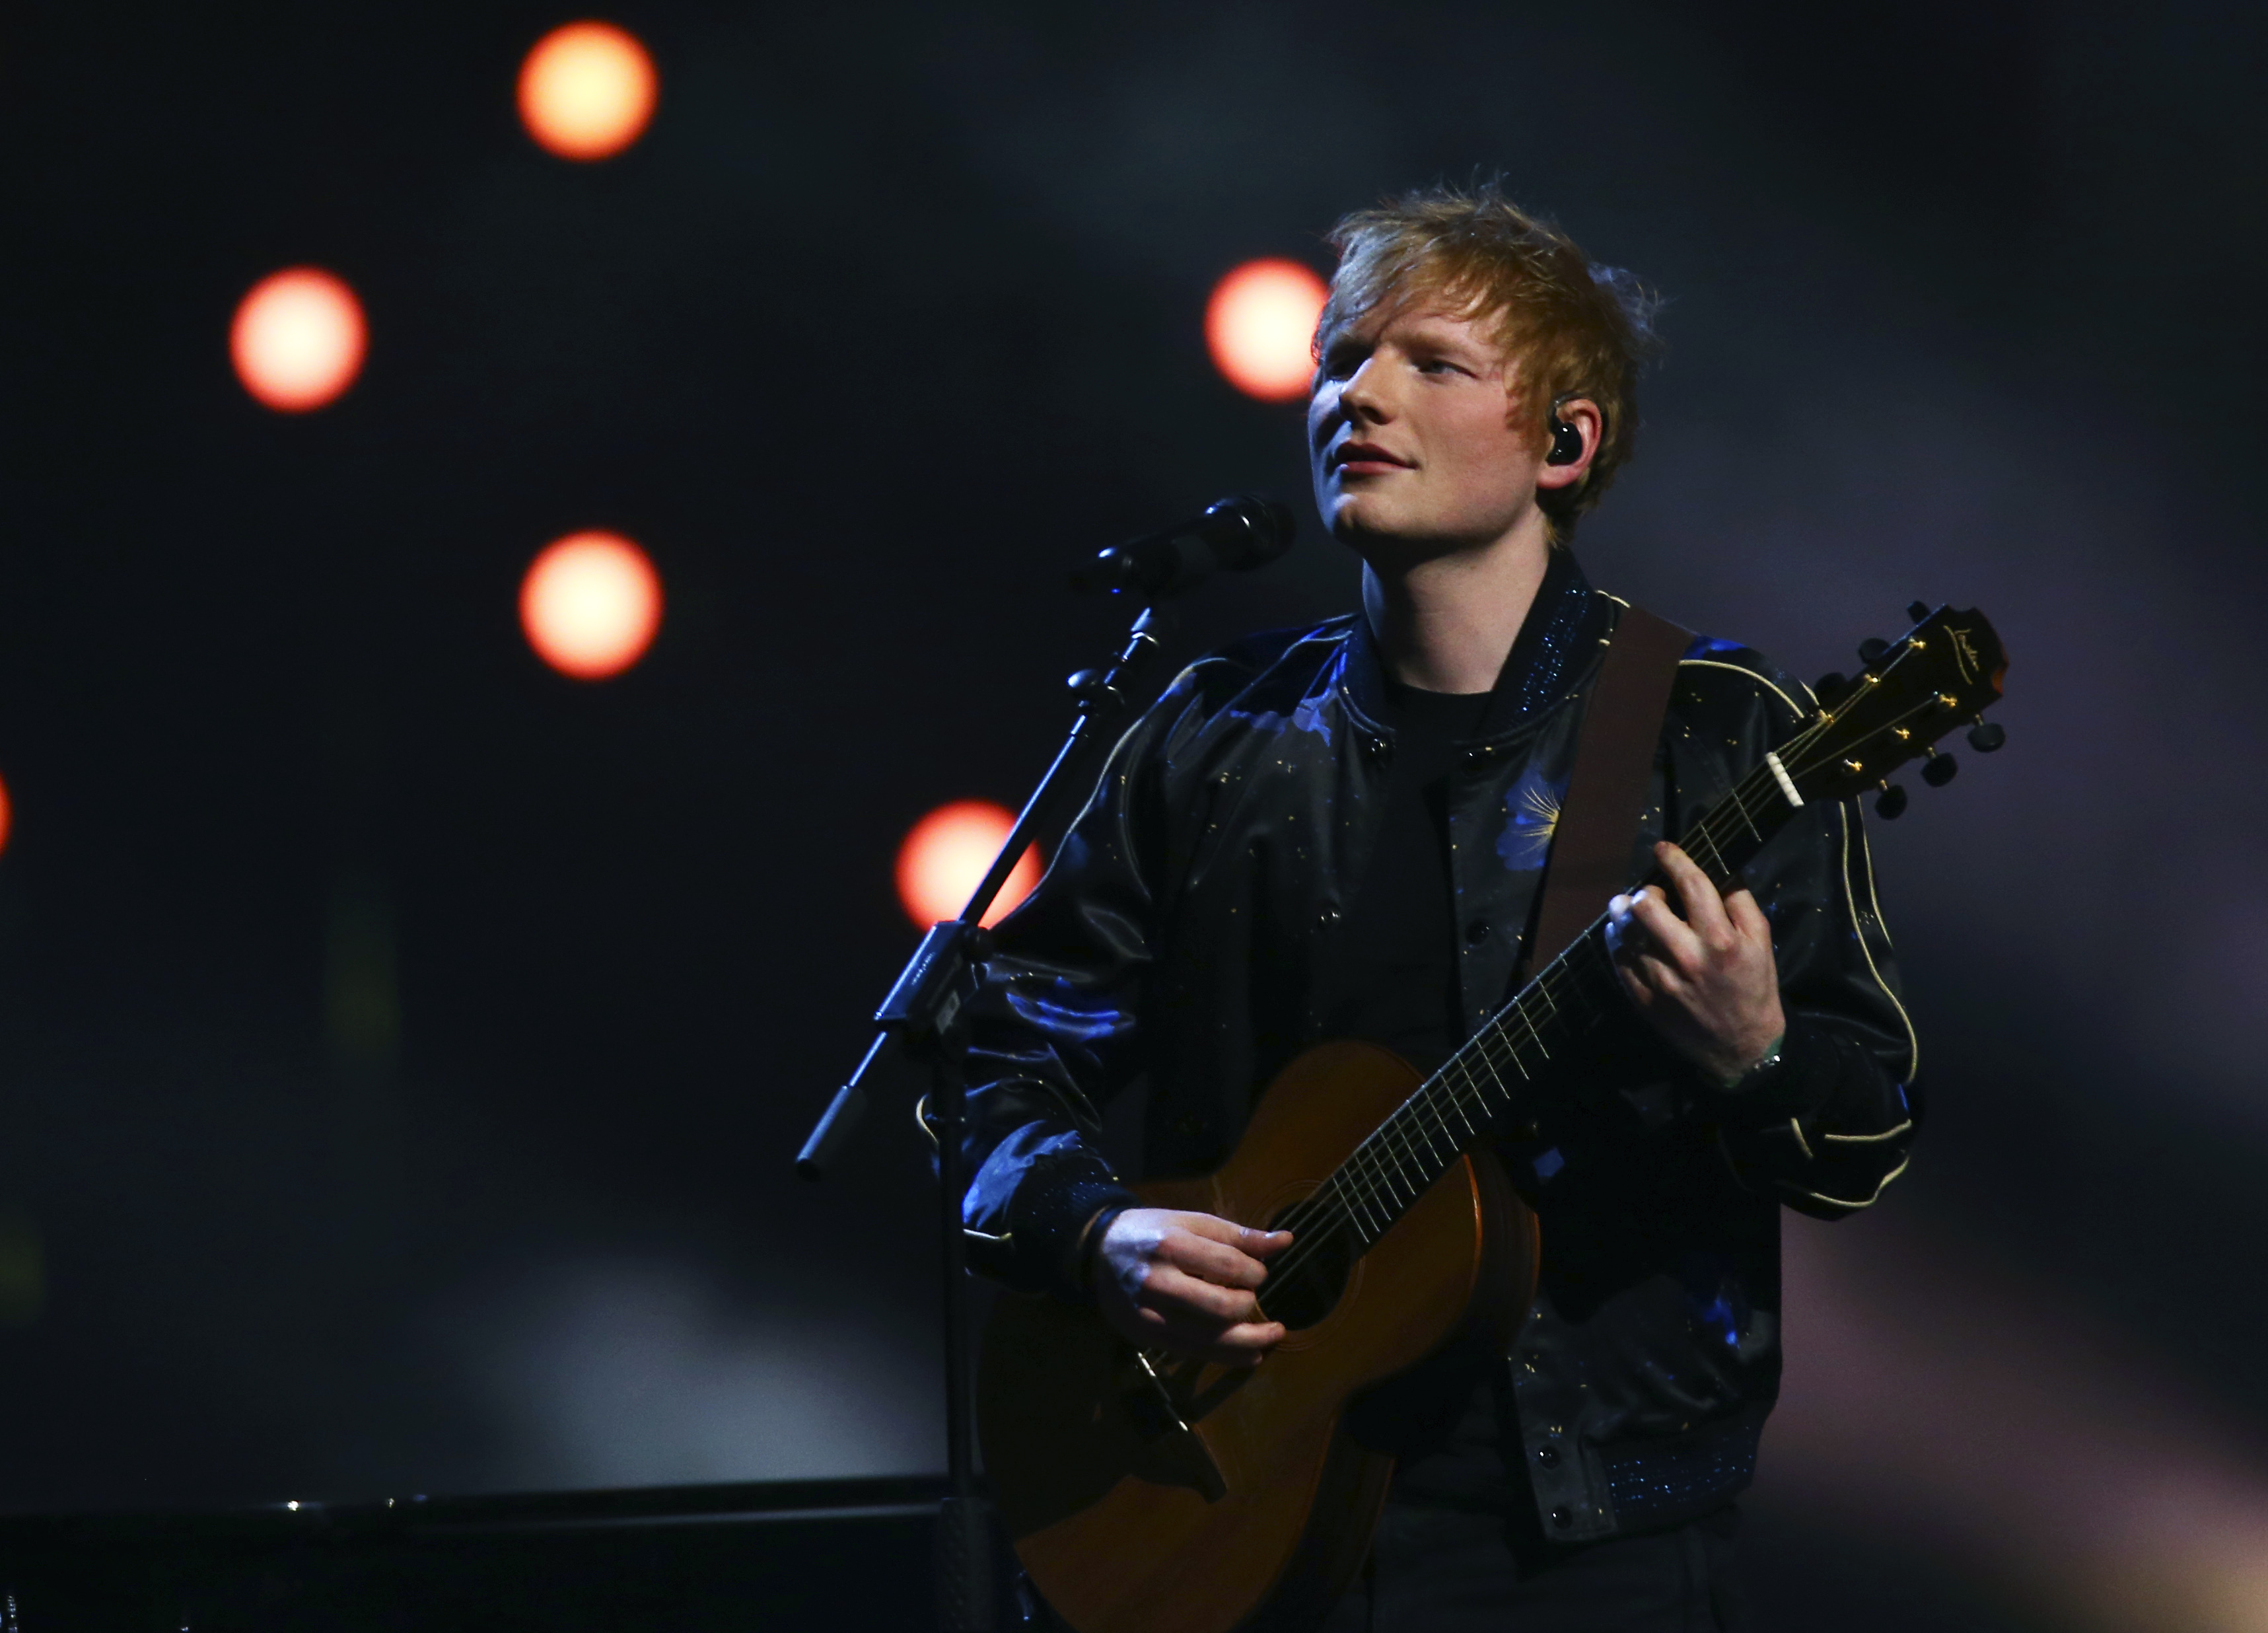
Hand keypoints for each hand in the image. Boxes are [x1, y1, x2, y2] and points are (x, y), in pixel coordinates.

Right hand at [1089, 1208, 1291, 1366]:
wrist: (1098, 1252)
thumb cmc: (1152, 1232)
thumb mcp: (1191, 1223)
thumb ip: (1238, 1236)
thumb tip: (1286, 1241)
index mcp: (1171, 1245)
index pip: (1228, 1266)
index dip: (1254, 1273)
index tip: (1259, 1274)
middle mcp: (1158, 1282)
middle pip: (1221, 1307)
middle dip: (1248, 1305)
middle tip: (1252, 1298)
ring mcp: (1150, 1314)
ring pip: (1210, 1338)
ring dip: (1250, 1341)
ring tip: (1274, 1335)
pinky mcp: (1146, 1336)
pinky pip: (1194, 1353)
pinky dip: (1228, 1357)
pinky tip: (1251, 1355)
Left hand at [1606, 841, 1785, 1085]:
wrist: (1741, 1047)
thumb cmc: (1753, 987)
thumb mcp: (1762, 942)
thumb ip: (1740, 902)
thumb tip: (1718, 870)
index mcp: (1719, 939)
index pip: (1691, 885)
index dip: (1673, 859)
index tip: (1663, 848)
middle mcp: (1686, 957)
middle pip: (1645, 906)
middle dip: (1645, 891)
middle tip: (1651, 894)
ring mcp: (1659, 980)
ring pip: (1624, 932)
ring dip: (1623, 914)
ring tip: (1628, 909)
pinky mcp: (1641, 998)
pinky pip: (1617, 959)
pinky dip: (1617, 941)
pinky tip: (1626, 935)